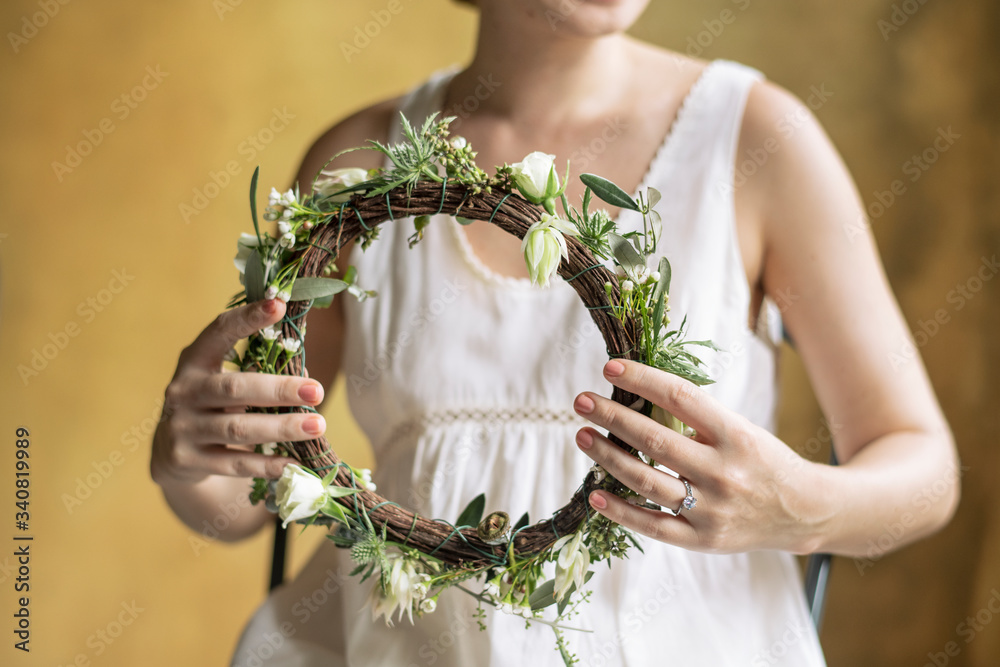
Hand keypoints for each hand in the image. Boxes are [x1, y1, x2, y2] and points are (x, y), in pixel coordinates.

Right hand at [151, 298, 326, 487]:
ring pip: (238, 429)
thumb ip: (251, 366)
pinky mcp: (188, 461)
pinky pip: (235, 464)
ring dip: (281, 428)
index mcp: (194, 361)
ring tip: (317, 426)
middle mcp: (183, 391)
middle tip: (316, 391)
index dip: (247, 318)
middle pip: (235, 388)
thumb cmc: (213, 405)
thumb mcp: (219, 378)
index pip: (219, 332)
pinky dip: (267, 464)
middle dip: (279, 390)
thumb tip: (305, 360)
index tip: (279, 305)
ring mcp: (182, 428)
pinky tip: (295, 463)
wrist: (171, 454)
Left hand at [573, 359, 826, 554]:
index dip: (643, 380)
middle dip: (612, 417)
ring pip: (646, 481)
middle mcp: (724, 472)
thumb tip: (638, 395)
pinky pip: (654, 525)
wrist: (805, 512)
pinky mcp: (703, 539)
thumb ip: (697, 419)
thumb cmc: (763, 461)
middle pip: (655, 441)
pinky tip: (596, 493)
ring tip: (583, 435)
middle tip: (582, 401)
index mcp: (736, 435)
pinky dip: (621, 511)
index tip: (610, 368)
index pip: (681, 398)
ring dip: (608, 457)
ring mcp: (712, 509)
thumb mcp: (741, 430)